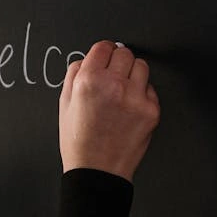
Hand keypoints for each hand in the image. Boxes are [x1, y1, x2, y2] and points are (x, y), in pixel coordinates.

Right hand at [59, 41, 160, 180]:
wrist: (97, 170)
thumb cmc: (78, 141)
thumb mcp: (64, 103)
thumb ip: (74, 74)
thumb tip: (89, 58)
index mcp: (88, 81)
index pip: (103, 46)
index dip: (102, 53)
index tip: (104, 58)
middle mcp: (113, 86)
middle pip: (124, 53)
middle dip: (118, 62)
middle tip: (112, 77)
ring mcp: (135, 98)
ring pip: (142, 66)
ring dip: (132, 74)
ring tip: (122, 91)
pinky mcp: (151, 111)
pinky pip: (150, 89)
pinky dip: (142, 94)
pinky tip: (129, 108)